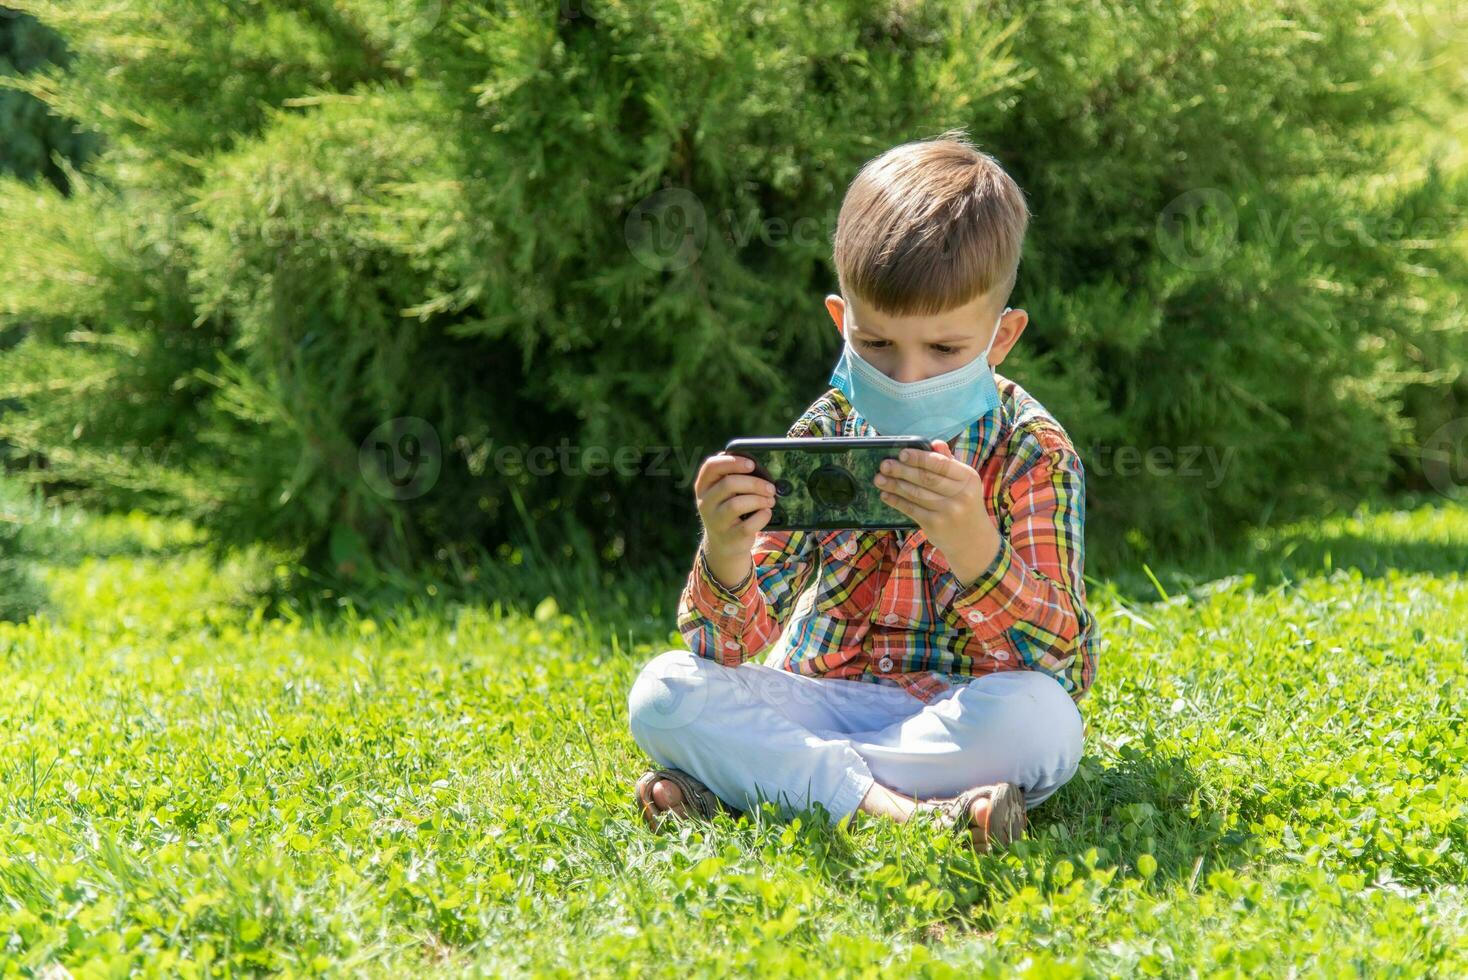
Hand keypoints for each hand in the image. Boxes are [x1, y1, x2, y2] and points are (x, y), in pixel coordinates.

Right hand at [693, 453, 776, 588]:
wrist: (723, 544)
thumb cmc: (728, 509)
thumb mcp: (723, 493)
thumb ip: (733, 478)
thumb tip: (758, 468)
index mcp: (703, 486)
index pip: (711, 467)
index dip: (732, 462)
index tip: (751, 464)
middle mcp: (705, 503)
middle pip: (728, 484)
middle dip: (754, 483)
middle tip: (770, 487)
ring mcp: (715, 521)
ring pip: (737, 505)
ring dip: (759, 500)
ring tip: (770, 500)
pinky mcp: (729, 537)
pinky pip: (747, 525)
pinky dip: (762, 517)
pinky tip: (766, 513)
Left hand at [873, 439, 1000, 584]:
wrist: (973, 540)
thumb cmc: (965, 503)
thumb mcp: (964, 482)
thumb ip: (949, 462)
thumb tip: (934, 443)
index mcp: (968, 478)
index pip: (941, 464)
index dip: (919, 458)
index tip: (902, 453)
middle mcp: (961, 495)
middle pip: (926, 479)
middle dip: (902, 470)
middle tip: (884, 464)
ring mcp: (948, 511)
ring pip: (916, 494)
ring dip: (894, 485)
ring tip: (879, 478)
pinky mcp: (935, 525)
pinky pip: (911, 509)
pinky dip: (897, 501)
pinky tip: (886, 495)